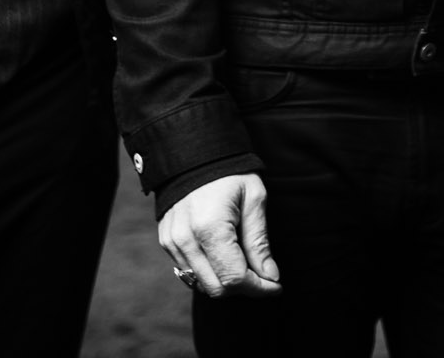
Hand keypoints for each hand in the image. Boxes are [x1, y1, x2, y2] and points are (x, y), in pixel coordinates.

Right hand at [159, 173, 281, 297]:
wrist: (194, 154)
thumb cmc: (230, 173)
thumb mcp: (254, 199)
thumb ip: (259, 242)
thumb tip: (271, 276)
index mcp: (210, 228)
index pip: (234, 278)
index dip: (259, 288)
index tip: (276, 286)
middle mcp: (185, 240)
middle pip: (217, 288)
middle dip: (244, 289)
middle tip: (265, 277)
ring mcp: (173, 243)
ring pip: (201, 285)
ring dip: (227, 283)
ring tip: (246, 265)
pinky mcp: (167, 243)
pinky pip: (188, 273)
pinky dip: (210, 274)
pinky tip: (225, 258)